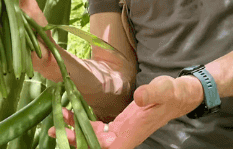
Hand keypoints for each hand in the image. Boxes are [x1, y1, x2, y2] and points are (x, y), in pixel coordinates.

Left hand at [48, 75, 202, 147]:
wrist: (177, 95)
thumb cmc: (172, 93)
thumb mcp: (164, 89)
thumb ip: (152, 93)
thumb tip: (139, 97)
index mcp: (133, 132)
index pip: (109, 148)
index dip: (90, 146)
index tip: (72, 137)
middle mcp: (124, 137)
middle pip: (95, 146)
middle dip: (74, 139)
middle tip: (54, 129)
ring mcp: (120, 132)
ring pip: (92, 139)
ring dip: (74, 132)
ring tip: (57, 121)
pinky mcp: (117, 126)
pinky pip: (96, 129)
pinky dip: (81, 122)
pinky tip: (69, 112)